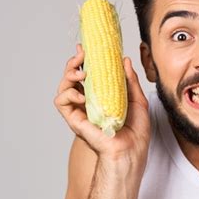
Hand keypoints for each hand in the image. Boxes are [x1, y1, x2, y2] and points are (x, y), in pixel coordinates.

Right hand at [54, 44, 150, 162]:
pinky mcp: (74, 119)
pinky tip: (82, 94)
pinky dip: (68, 93)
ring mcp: (80, 110)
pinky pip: (61, 101)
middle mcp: (89, 102)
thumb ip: (130, 80)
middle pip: (73, 77)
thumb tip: (124, 60)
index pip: (89, 74)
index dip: (85, 60)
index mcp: (102, 96)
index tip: (86, 48)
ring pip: (64, 86)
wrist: (131, 150)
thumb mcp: (137, 100)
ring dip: (69, 74)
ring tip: (82, 73)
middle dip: (74, 62)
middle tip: (82, 55)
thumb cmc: (135, 130)